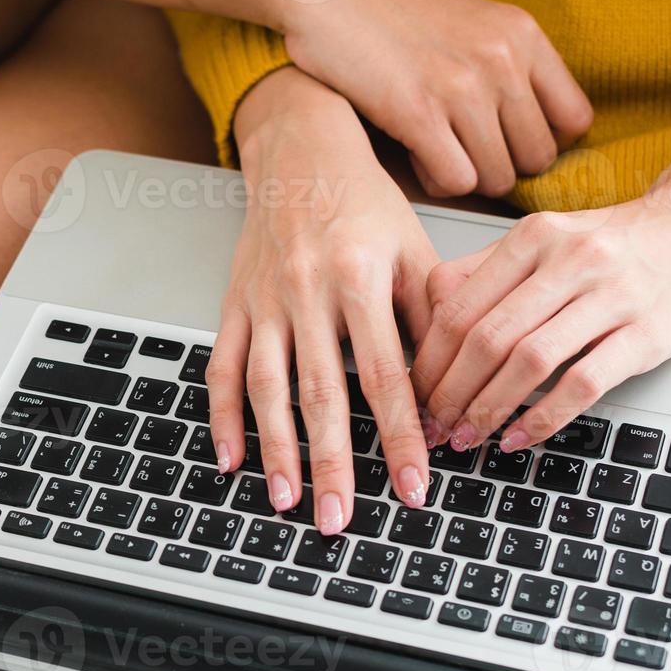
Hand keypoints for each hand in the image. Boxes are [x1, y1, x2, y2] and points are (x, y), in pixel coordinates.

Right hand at [208, 67, 436, 535]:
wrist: (302, 152)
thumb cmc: (365, 204)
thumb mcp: (413, 251)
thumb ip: (430, 319)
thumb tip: (448, 393)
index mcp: (359, 279)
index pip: (385, 376)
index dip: (400, 437)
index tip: (414, 486)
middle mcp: (307, 292)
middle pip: (321, 394)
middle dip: (331, 464)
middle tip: (340, 518)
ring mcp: (264, 301)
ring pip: (266, 388)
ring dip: (275, 450)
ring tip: (285, 501)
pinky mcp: (233, 304)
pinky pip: (222, 367)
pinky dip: (223, 416)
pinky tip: (231, 459)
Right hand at [276, 0, 591, 198]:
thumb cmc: (399, 19)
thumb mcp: (477, 25)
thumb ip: (513, 67)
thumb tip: (534, 130)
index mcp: (523, 37)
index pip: (575, 120)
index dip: (544, 142)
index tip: (511, 142)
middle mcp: (502, 61)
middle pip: (537, 158)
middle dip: (502, 165)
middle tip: (467, 151)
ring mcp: (462, 89)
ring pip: (497, 176)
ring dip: (467, 176)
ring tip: (437, 150)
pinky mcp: (419, 114)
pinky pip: (455, 181)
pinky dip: (436, 181)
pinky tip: (417, 156)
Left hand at [411, 127, 670, 452]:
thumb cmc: (616, 244)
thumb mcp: (546, 240)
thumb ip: (486, 274)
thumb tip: (425, 324)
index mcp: (532, 237)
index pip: (457, 305)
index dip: (428, 359)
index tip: (413, 393)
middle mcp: (568, 260)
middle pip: (485, 337)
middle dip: (448, 392)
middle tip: (432, 426)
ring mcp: (611, 296)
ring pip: (527, 361)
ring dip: (487, 409)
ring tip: (466, 437)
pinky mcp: (647, 333)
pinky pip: (582, 383)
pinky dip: (542, 418)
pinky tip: (518, 437)